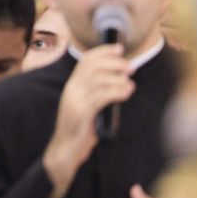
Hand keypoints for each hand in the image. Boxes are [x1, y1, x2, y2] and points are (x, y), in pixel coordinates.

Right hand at [43, 44, 134, 197]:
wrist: (66, 149)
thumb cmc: (81, 128)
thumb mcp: (87, 105)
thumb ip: (97, 91)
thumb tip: (118, 78)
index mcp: (72, 85)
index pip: (85, 60)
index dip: (103, 51)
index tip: (120, 48)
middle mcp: (71, 89)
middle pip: (93, 66)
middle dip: (115, 63)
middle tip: (130, 68)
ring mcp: (75, 100)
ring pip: (99, 79)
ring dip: (119, 78)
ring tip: (130, 84)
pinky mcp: (81, 113)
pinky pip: (101, 96)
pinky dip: (117, 91)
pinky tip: (126, 92)